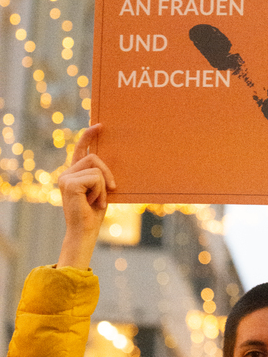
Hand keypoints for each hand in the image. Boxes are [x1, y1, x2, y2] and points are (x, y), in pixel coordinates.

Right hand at [56, 124, 115, 268]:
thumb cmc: (94, 212)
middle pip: (94, 157)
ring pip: (96, 168)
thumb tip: (109, 160)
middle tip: (112, 189)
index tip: (99, 125)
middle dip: (107, 173)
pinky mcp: (69, 183)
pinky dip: (100, 191)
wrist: (85, 231)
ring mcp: (65, 177)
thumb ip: (100, 174)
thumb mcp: (101, 189)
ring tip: (97, 201)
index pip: (81, 149)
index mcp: (74, 173)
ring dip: (103, 186)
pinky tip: (93, 202)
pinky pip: (96, 178)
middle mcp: (66, 173)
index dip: (88, 135)